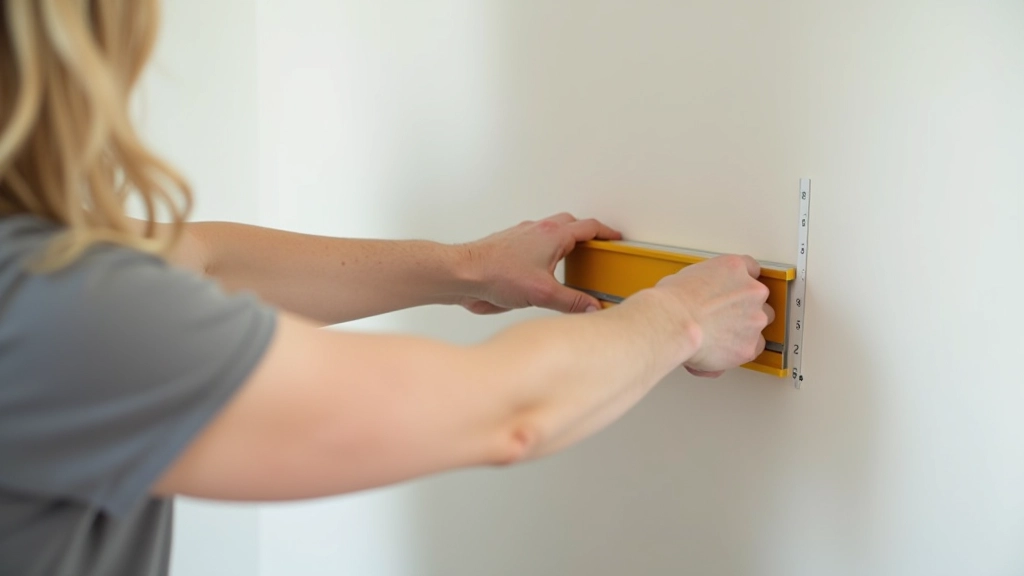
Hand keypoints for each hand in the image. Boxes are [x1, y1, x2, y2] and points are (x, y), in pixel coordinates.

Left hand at [457, 213, 621, 313]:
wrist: (463, 275)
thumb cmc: (494, 274)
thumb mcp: (542, 292)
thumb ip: (571, 301)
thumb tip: (591, 307)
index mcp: (552, 235)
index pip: (588, 227)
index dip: (606, 233)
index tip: (616, 239)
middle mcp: (538, 231)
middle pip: (571, 224)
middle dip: (587, 233)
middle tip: (598, 245)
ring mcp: (522, 237)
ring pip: (552, 232)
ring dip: (565, 241)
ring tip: (575, 258)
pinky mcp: (510, 247)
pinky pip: (535, 242)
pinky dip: (547, 250)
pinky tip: (545, 268)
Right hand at [652, 255, 773, 377]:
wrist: (674, 323)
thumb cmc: (672, 301)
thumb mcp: (685, 278)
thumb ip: (703, 286)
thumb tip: (697, 297)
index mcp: (734, 268)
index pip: (751, 268)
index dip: (740, 283)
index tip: (733, 290)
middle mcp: (752, 291)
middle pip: (759, 299)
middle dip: (744, 308)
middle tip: (722, 317)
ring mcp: (755, 319)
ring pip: (758, 327)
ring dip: (743, 332)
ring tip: (718, 338)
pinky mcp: (750, 346)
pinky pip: (749, 351)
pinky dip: (735, 353)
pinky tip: (716, 354)